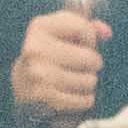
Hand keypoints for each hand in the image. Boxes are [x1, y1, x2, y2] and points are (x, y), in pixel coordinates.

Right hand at [7, 7, 109, 127]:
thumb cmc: (50, 54)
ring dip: (88, 83)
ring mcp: (38, 73)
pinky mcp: (44, 97)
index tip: (81, 45)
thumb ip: (88, 27)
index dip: (90, 39)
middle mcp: (35, 48)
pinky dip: (84, 100)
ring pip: (90, 80)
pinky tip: (72, 95)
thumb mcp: (64, 34)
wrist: (21, 85)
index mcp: (40, 27)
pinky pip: (85, 100)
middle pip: (90, 57)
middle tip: (77, 66)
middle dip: (91, 64)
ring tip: (73, 81)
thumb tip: (106, 32)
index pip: (84, 28)